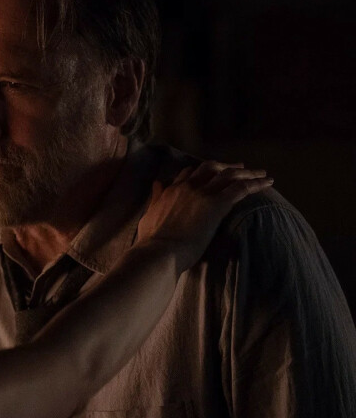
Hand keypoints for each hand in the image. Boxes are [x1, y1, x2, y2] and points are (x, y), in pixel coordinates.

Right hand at [136, 161, 272, 270]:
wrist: (160, 251)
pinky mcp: (217, 204)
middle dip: (226, 166)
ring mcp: (203, 193)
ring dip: (247, 172)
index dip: (204, 171)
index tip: (214, 172)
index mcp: (173, 190)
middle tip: (240, 167)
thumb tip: (156, 183)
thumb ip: (156, 197)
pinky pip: (242, 188)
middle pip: (211, 167)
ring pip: (230, 174)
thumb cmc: (152, 240)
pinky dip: (256, 183)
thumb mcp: (149, 214)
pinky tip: (268, 183)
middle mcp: (188, 186)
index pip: (190, 172)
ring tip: (260, 173)